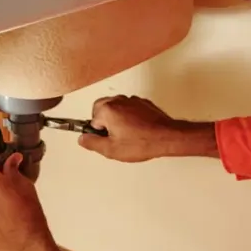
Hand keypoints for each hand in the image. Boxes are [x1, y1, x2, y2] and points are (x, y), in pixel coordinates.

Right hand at [77, 95, 217, 162]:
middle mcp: (119, 101)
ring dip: (117, 119)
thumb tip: (83, 139)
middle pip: (101, 108)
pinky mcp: (143, 103)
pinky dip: (130, 117)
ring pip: (116, 107)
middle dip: (104, 122)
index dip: (99, 133)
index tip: (105, 140)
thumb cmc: (143, 142)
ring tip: (127, 135)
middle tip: (114, 137)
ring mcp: (132, 100)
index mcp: (108, 109)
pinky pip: (129, 108)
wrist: (167, 137)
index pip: (92, 120)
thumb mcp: (111, 150)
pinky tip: (136, 130)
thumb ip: (92, 143)